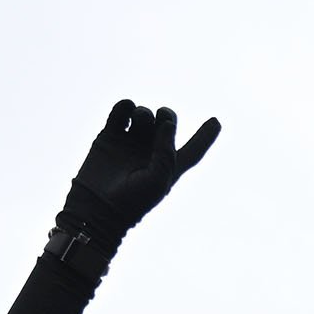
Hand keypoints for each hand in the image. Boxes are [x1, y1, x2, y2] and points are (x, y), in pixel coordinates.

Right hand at [55, 101, 219, 265]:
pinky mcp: (109, 136)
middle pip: (166, 123)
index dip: (205, 136)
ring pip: (144, 115)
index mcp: (169, 167)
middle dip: (167, 115)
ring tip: (138, 120)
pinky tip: (126, 110)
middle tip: (162, 119)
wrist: (97, 207)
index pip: (192, 150)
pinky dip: (126, 106)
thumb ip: (166, 152)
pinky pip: (121, 111)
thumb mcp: (157, 181)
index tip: (216, 121)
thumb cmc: (132, 201)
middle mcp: (151, 152)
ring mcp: (130, 143)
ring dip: (144, 113)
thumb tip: (167, 122)